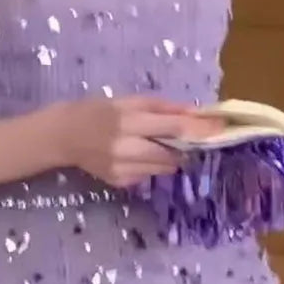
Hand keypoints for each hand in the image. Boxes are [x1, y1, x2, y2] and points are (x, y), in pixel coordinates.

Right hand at [54, 96, 223, 188]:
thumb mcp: (128, 101)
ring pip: (163, 168)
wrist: (63, 136)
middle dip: (185, 147)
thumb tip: (196, 112)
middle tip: (189, 139)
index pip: (173, 127)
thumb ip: (163, 107)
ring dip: (169, 157)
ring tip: (155, 145)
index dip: (200, 128)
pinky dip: (150, 166)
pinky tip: (136, 156)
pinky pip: (148, 176)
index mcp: (129, 121)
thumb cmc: (97, 111)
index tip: (221, 128)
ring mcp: (123, 169)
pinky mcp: (120, 182)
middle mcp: (127, 148)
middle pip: (172, 153)